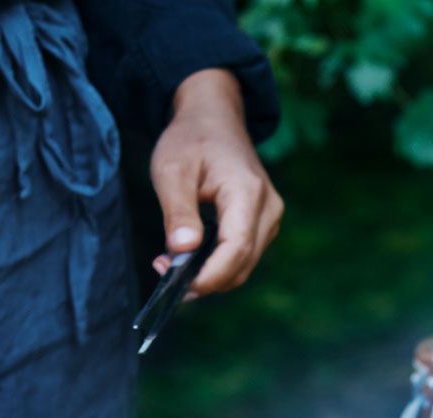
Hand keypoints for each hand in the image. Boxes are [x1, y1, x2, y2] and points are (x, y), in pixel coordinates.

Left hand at [148, 68, 282, 296]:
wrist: (214, 117)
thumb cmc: (191, 139)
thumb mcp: (172, 170)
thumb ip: (178, 212)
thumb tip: (182, 251)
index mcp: (246, 193)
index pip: (236, 249)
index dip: (208, 276)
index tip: (175, 285)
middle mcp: (268, 208)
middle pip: (242, 264)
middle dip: (204, 280)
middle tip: (162, 269)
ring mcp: (271, 216)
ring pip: (244, 265)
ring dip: (210, 274)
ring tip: (171, 261)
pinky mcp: (265, 222)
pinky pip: (244, 254)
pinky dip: (218, 264)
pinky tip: (191, 255)